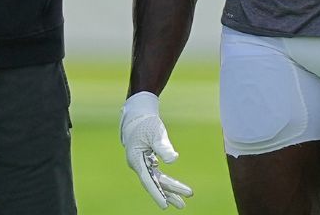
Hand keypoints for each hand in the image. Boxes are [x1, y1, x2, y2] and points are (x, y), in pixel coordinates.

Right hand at [120, 91, 193, 208]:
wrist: (138, 114)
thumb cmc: (146, 122)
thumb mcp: (155, 132)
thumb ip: (163, 147)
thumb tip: (173, 160)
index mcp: (136, 159)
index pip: (148, 180)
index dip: (157, 193)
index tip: (165, 205)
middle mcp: (138, 164)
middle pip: (155, 182)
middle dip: (169, 194)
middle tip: (182, 205)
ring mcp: (142, 163)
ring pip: (157, 180)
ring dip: (169, 190)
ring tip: (183, 201)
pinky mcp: (147, 160)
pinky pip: (157, 175)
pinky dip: (167, 181)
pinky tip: (175, 188)